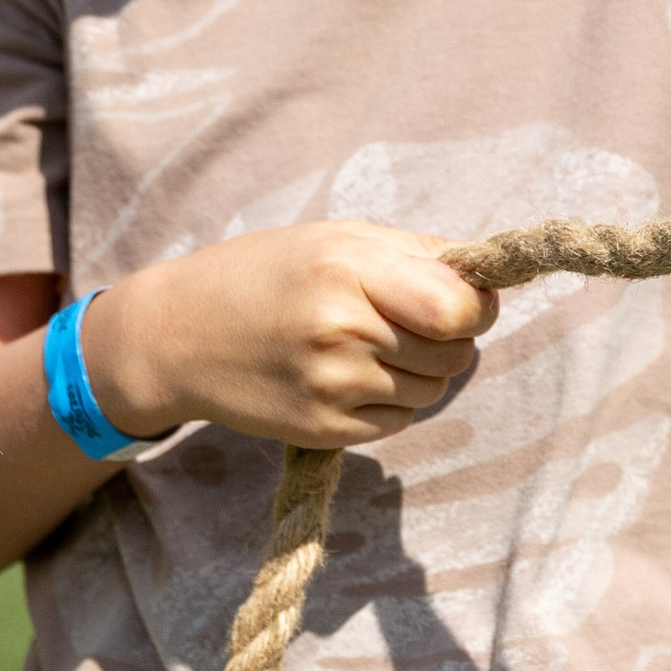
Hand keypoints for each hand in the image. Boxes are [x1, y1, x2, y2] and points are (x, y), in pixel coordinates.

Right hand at [85, 222, 498, 448]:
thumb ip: (417, 253)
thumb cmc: (265, 274)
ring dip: (420, 369)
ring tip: (367, 343)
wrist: (177, 336)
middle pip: (456, 352)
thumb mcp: (334, 239)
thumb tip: (494, 271)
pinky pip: (399, 420)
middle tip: (407, 317)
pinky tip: (345, 375)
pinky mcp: (325, 431)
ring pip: (433, 390)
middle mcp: (342, 332)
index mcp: (348, 271)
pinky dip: (389, 400)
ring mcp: (333, 388)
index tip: (462, 297)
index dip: (475, 304)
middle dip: (449, 336)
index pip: (460, 307)